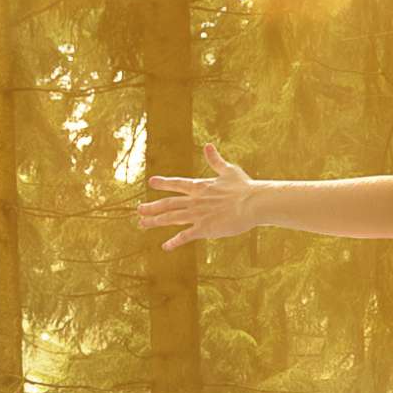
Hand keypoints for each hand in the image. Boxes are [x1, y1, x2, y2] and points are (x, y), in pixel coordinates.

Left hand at [137, 144, 261, 248]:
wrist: (253, 203)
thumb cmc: (244, 187)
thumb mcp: (229, 170)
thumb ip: (216, 160)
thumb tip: (208, 145)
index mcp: (201, 186)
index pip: (177, 183)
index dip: (163, 183)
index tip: (151, 182)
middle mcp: (195, 200)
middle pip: (168, 203)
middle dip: (152, 207)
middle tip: (139, 210)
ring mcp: (198, 215)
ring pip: (171, 218)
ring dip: (156, 221)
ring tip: (142, 224)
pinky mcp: (205, 228)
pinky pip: (185, 236)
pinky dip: (174, 241)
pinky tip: (165, 246)